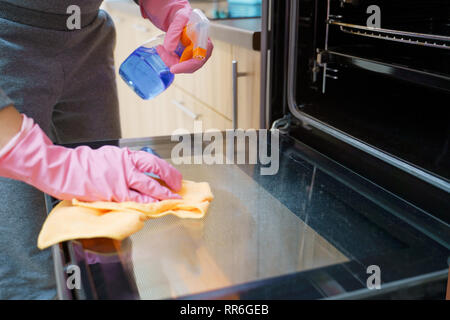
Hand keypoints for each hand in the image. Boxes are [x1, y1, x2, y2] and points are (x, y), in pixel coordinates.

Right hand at [0, 115, 181, 202]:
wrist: (65, 170)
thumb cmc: (85, 164)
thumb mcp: (110, 157)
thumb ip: (126, 163)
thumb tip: (141, 172)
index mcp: (126, 156)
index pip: (154, 163)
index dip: (168, 172)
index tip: (175, 178)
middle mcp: (126, 166)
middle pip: (156, 174)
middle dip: (170, 184)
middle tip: (178, 191)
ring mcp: (121, 181)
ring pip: (149, 190)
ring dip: (163, 197)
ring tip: (171, 201)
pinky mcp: (113, 194)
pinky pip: (135, 201)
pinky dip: (146, 205)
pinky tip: (153, 208)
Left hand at [139, 0, 213, 73]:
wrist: (179, 16)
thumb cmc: (183, 15)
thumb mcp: (179, 18)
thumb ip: (174, 31)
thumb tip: (169, 48)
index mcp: (204, 40)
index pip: (200, 58)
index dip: (187, 66)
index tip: (173, 69)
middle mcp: (202, 49)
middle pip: (191, 65)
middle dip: (174, 62)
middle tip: (161, 52)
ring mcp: (195, 54)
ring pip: (184, 66)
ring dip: (170, 59)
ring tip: (160, 48)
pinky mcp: (188, 56)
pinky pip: (180, 63)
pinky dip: (170, 59)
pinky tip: (163, 50)